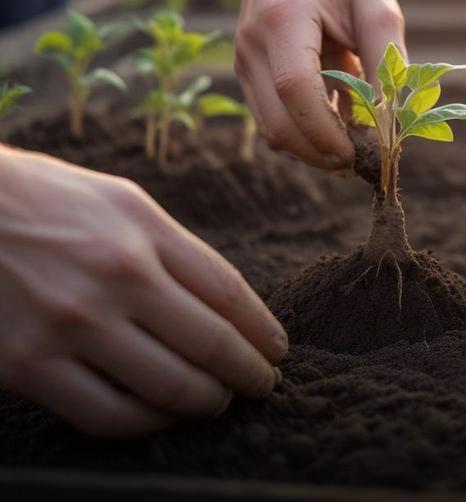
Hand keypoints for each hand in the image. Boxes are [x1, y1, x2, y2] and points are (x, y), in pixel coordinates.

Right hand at [0, 147, 286, 437]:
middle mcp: (116, 276)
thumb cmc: (42, 202)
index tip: (276, 350)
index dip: (264, 331)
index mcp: (142, 229)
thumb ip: (172, 249)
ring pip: (170, 388)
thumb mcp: (119, 202)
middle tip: (261, 385)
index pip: (229, 294)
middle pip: (213, 345)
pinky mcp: (28, 365)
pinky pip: (110, 415)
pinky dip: (149, 424)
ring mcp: (71, 324)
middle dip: (250, 375)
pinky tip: (161, 416)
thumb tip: (225, 304)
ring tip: (216, 402)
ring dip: (207, 403)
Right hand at [225, 0, 403, 168]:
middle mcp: (253, 44)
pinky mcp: (247, 69)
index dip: (330, 133)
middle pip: (280, 125)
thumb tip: (390, 125)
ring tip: (358, 143)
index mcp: (284, 19)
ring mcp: (243, 59)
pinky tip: (340, 121)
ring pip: (273, 130)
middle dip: (324, 154)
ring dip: (315, 148)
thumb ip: (386, 64)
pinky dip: (305, 131)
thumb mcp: (377, 6)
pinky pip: (272, 117)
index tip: (363, 154)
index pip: (297, 92)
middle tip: (367, 162)